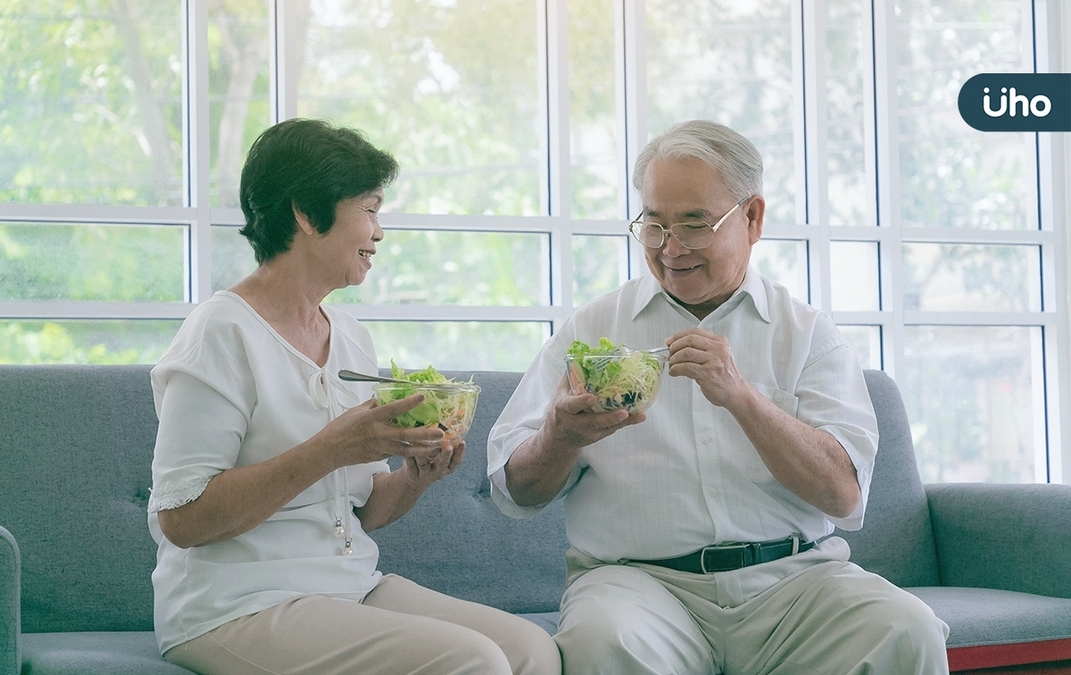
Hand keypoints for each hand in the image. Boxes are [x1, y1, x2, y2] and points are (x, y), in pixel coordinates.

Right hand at [318, 394, 445, 467]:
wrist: (330, 451)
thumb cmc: (340, 428)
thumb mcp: (355, 411)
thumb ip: (372, 404)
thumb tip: (385, 397)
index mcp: (371, 418)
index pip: (392, 409)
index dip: (408, 403)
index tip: (422, 397)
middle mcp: (378, 433)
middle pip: (405, 434)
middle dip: (424, 434)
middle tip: (440, 432)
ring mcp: (380, 447)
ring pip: (406, 449)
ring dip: (423, 449)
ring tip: (438, 448)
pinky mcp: (380, 456)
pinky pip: (399, 454)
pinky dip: (412, 454)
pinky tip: (424, 453)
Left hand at [402, 439, 465, 485]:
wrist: (415, 479)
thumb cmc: (431, 461)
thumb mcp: (441, 455)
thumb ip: (445, 444)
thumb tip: (450, 420)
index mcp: (448, 466)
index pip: (456, 460)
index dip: (460, 452)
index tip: (462, 442)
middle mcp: (439, 471)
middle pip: (443, 463)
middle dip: (446, 455)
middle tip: (448, 446)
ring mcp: (425, 474)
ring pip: (424, 464)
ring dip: (424, 454)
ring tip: (422, 443)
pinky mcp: (412, 473)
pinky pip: (411, 464)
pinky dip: (410, 456)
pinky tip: (408, 446)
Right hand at [544, 377, 646, 450]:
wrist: (560, 438)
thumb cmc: (561, 410)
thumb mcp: (561, 393)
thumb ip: (572, 376)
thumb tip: (585, 354)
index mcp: (564, 410)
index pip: (572, 406)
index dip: (581, 402)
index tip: (592, 398)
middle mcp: (577, 423)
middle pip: (594, 421)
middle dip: (609, 418)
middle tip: (623, 412)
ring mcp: (589, 431)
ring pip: (607, 427)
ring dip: (623, 421)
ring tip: (638, 415)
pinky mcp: (600, 435)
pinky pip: (614, 428)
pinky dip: (628, 423)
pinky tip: (639, 417)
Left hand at [664, 327, 749, 408]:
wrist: (736, 393)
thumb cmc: (726, 376)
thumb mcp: (719, 355)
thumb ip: (704, 348)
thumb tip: (680, 346)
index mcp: (720, 342)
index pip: (695, 332)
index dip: (678, 336)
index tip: (670, 341)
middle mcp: (718, 349)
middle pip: (690, 340)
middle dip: (675, 346)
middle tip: (670, 354)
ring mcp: (713, 360)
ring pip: (686, 353)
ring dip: (674, 359)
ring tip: (672, 364)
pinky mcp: (707, 373)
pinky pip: (685, 367)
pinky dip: (676, 369)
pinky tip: (674, 372)